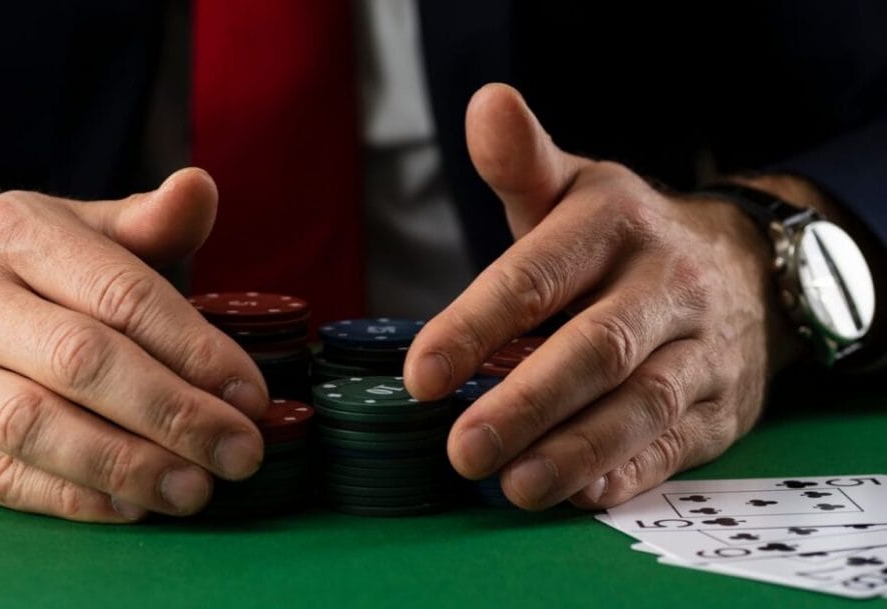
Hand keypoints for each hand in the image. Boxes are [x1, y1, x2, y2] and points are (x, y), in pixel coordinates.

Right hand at [0, 169, 267, 521]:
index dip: (194, 350)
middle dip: (173, 413)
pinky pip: (1, 478)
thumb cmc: (12, 268)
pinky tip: (133, 506)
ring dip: (126, 465)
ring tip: (195, 488)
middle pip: (83, 362)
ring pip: (36, 427)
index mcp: (15, 236)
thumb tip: (200, 187)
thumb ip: (146, 222)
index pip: (121, 295)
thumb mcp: (73, 228)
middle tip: (239, 451)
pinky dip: (74, 498)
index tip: (251, 395)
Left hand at [405, 84, 799, 510]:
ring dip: (576, 449)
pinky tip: (577, 496)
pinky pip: (676, 445)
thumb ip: (523, 163)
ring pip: (642, 404)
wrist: (741, 270)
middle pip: (596, 347)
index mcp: (615, 223)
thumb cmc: (623, 237)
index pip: (539, 275)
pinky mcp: (721, 406)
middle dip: (527, 402)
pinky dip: (627, 474)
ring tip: (513, 486)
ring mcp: (702, 349)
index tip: (421, 374)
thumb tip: (486, 105)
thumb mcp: (574, 189)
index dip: (478, 324)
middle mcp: (667, 284)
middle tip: (462, 449)